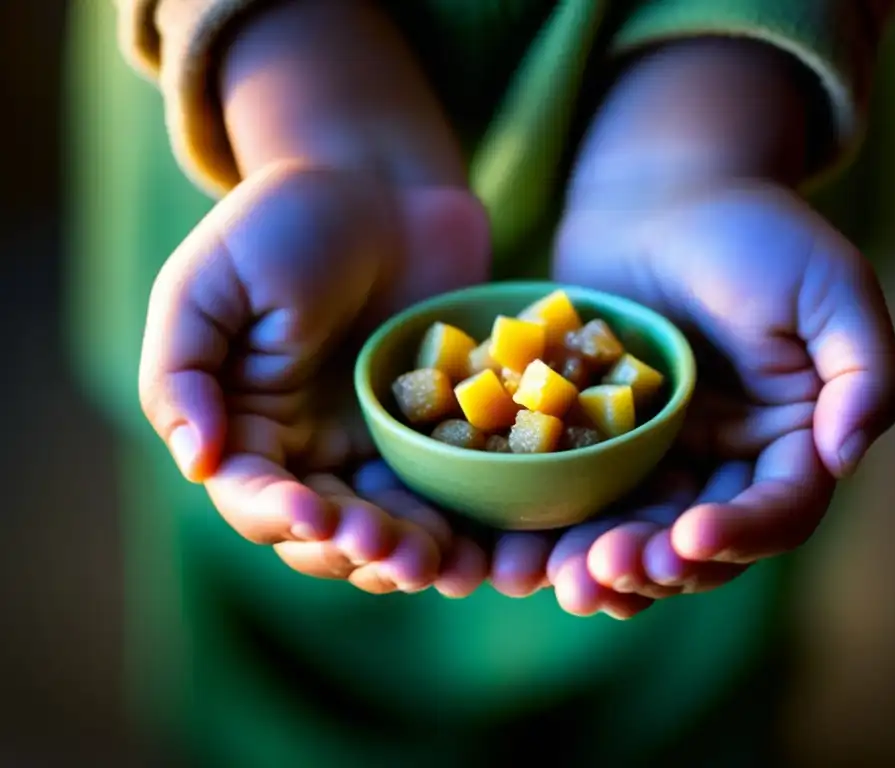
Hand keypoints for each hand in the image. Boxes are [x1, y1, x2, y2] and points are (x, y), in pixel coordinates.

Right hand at [139, 163, 491, 595]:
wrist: (384, 187)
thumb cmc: (282, 225)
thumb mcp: (208, 284)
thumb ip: (182, 374)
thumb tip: (196, 463)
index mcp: (249, 429)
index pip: (256, 499)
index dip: (282, 516)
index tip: (315, 515)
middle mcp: (315, 452)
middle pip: (329, 534)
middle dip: (358, 552)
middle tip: (396, 552)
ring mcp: (383, 446)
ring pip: (394, 529)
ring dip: (413, 558)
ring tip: (442, 565)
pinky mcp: (446, 433)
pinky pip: (454, 493)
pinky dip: (468, 527)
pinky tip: (485, 545)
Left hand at [487, 181, 894, 616]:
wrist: (653, 199)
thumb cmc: (748, 232)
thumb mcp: (828, 285)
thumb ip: (864, 370)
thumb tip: (848, 456)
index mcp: (789, 441)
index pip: (778, 512)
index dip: (742, 534)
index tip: (694, 535)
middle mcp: (723, 465)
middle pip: (699, 545)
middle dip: (658, 567)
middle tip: (609, 569)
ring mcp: (656, 459)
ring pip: (635, 537)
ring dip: (602, 570)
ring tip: (562, 581)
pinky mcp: (595, 447)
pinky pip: (579, 502)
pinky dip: (553, 537)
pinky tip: (519, 558)